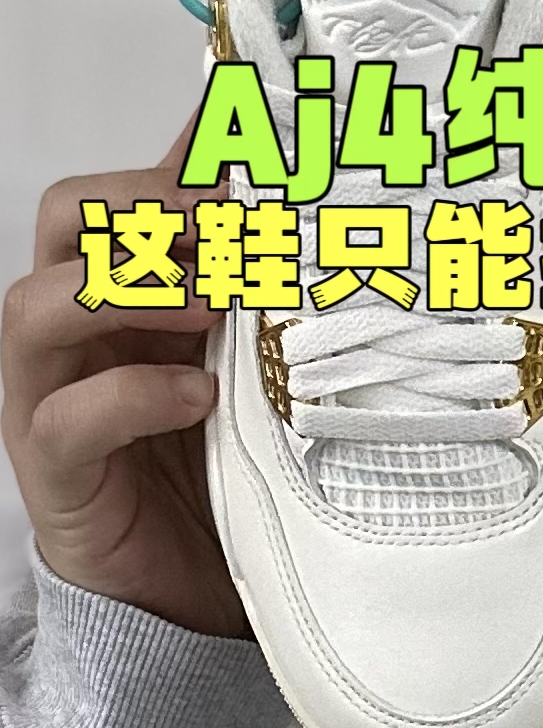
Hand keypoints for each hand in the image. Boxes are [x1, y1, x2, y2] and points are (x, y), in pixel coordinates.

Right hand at [0, 121, 245, 637]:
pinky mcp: (56, 470)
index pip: (129, 191)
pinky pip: (67, 417)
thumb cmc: (220, 457)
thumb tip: (320, 207)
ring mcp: (53, 395)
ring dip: (130, 288)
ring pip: (36, 304)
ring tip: (213, 306)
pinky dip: (132, 394)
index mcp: (131, 289)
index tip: (249, 146)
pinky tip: (197, 397)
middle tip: (225, 227)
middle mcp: (81, 329)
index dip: (178, 159)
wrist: (191, 581)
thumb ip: (268, 287)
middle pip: (64, 220)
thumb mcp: (257, 356)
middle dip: (143, 207)